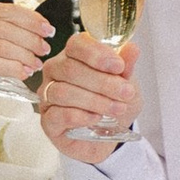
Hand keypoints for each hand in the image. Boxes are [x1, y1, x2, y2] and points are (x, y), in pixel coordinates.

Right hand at [0, 0, 51, 115]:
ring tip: (36, 64)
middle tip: (45, 47)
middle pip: (2, 26)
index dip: (27, 17)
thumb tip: (24, 26)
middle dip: (30, 36)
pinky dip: (13, 68)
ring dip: (24, 54)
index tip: (45, 27)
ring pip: (0, 45)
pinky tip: (23, 74)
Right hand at [36, 37, 137, 158]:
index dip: (97, 54)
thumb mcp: (126, 83)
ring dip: (95, 101)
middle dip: (102, 82)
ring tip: (117, 108)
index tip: (119, 66)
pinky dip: (81, 116)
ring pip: (63, 92)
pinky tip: (97, 118)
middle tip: (126, 93)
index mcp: (73, 55)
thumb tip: (132, 49)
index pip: (76, 44)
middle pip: (70, 69)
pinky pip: (58, 114)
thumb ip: (126, 66)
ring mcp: (48, 96)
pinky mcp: (48, 121)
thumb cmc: (112, 103)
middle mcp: (56, 72)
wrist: (108, 135)